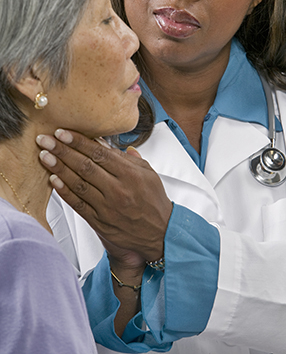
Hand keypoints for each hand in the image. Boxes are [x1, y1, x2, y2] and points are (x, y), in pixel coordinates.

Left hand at [36, 129, 172, 261]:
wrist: (160, 234)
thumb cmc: (154, 202)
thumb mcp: (148, 174)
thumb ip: (127, 158)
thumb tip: (105, 144)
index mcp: (130, 175)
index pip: (99, 153)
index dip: (78, 142)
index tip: (63, 133)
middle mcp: (117, 190)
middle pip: (84, 166)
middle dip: (62, 151)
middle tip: (46, 140)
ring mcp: (107, 207)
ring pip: (78, 184)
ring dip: (58, 168)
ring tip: (44, 156)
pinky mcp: (100, 222)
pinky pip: (78, 204)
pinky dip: (64, 192)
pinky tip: (54, 180)